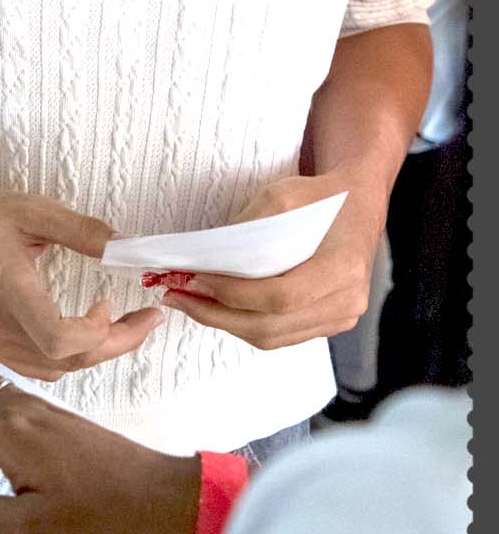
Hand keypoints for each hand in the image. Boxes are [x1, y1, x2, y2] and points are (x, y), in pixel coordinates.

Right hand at [0, 187, 161, 379]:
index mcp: (6, 289)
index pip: (55, 339)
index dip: (94, 333)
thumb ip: (82, 230)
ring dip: (94, 353)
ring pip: (53, 370)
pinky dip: (67, 356)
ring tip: (123, 325)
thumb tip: (129, 246)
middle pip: (64, 361)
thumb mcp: (32, 210)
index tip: (110, 303)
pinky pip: (36, 366)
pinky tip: (84, 332)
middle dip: (115, 344)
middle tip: (147, 319)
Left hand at [153, 170, 384, 350]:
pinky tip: (219, 308)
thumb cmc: (320, 197)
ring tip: (190, 303)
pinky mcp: (331, 323)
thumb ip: (247, 228)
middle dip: (217, 314)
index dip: (234, 294)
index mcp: (343, 266)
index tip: (196, 279)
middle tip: (177, 297)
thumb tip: (206, 260)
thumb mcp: (282, 196)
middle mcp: (347, 300)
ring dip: (226, 324)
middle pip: (271, 326)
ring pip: (272, 337)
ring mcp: (341, 317)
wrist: (357, 205)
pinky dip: (246, 325)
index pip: (280, 296)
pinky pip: (282, 336)